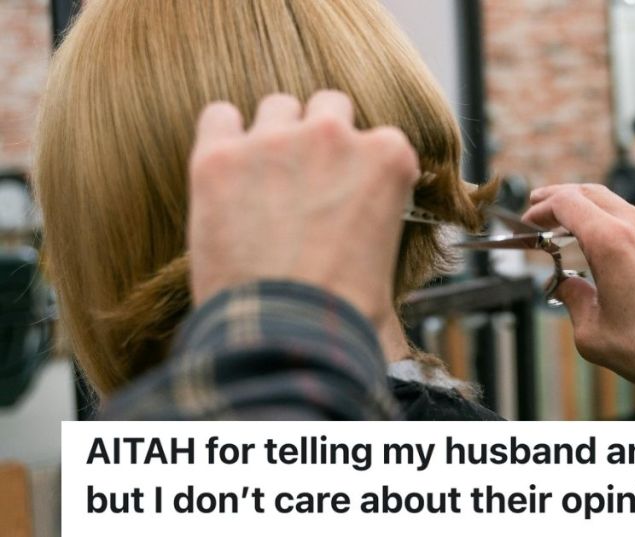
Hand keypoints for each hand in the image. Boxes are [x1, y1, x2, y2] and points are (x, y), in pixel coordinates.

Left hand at [187, 91, 418, 325]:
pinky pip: (219, 116)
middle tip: (308, 181)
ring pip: (277, 106)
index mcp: (386, 158)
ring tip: (264, 180)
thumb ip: (381, 226)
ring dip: (274, 134)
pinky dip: (222, 136)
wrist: (288, 334)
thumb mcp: (389, 263)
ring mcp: (273, 141)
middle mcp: (333, 136)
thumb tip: (373, 244)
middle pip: (328, 106)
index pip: (381, 138)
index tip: (352, 194)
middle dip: (321, 138)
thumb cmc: (344, 314)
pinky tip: (226, 170)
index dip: (365, 168)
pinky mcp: (219, 157)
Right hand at [523, 184, 634, 419]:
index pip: (568, 203)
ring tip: (588, 233)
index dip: (543, 207)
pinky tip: (633, 239)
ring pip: (628, 206)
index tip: (532, 219)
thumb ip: (572, 300)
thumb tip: (567, 285)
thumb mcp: (593, 335)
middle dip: (563, 200)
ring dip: (601, 214)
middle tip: (546, 211)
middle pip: (594, 194)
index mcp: (612, 243)